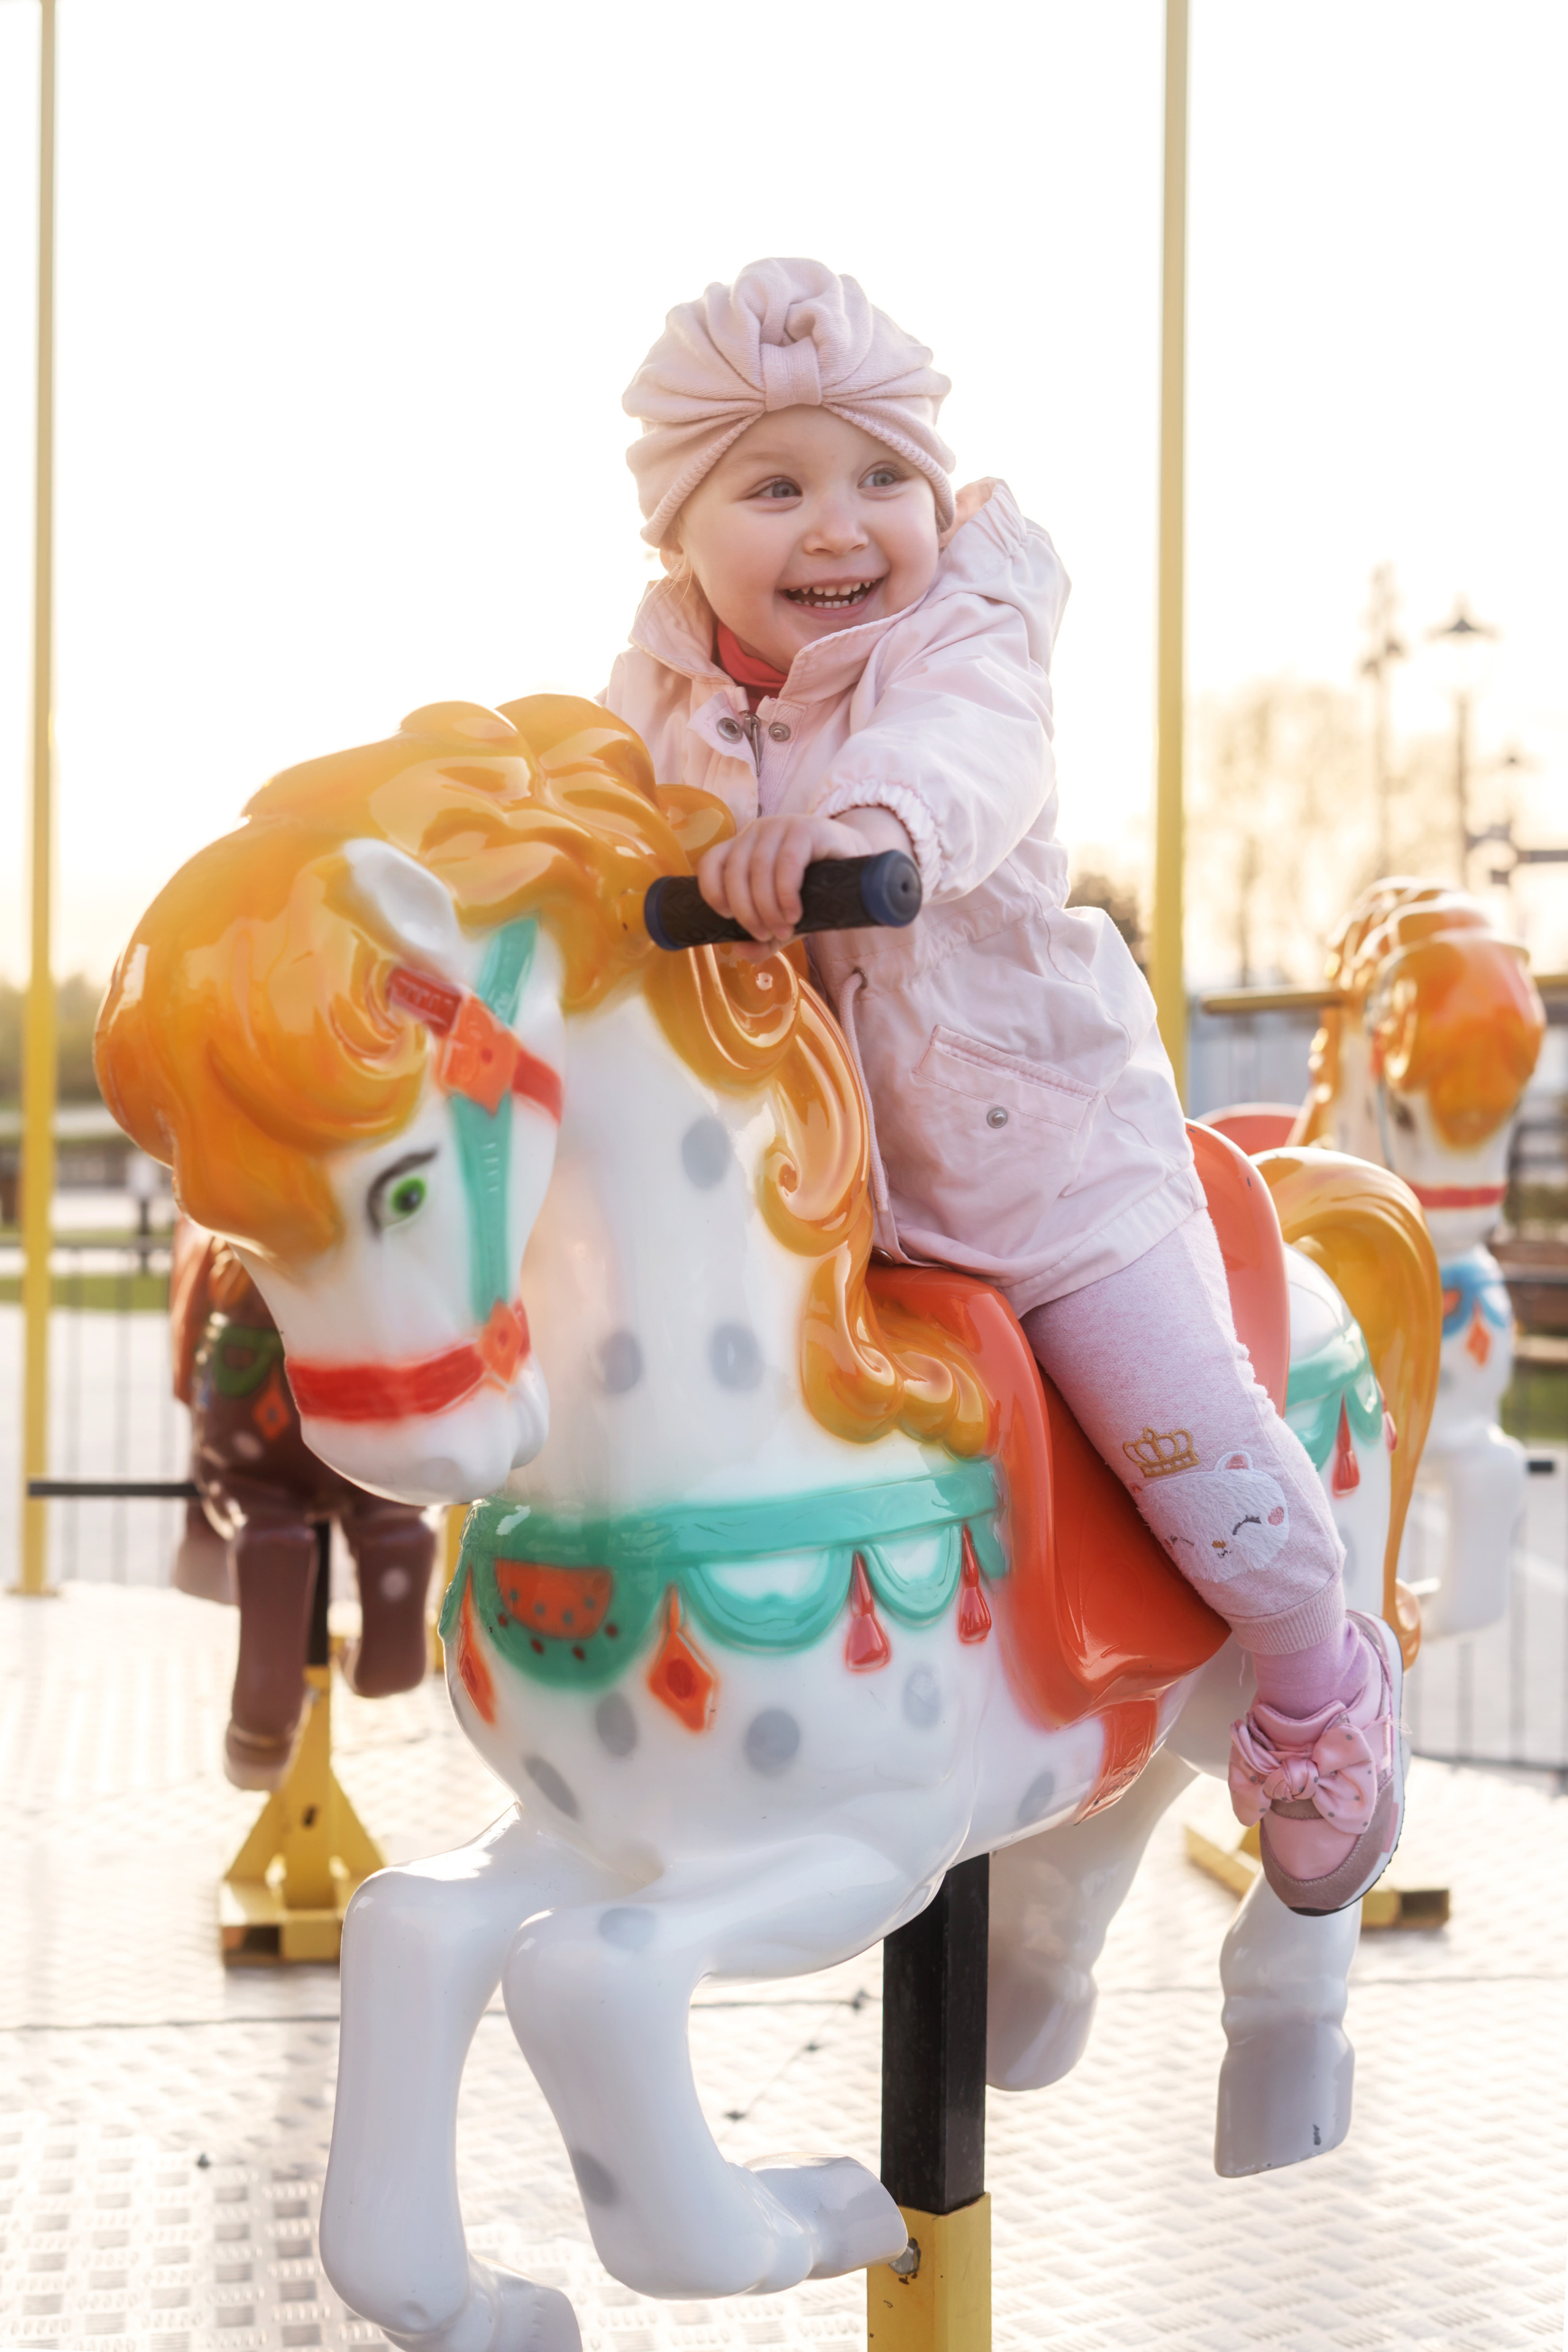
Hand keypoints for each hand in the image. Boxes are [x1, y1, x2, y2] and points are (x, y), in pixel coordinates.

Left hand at [696, 807, 913, 944]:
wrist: (862, 865)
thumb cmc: (818, 890)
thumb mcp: (786, 917)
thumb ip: (764, 938)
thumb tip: (740, 952)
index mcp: (743, 847)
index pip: (711, 862)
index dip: (711, 890)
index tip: (726, 917)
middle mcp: (757, 832)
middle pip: (735, 872)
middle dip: (746, 911)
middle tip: (764, 935)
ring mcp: (782, 827)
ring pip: (759, 868)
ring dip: (767, 906)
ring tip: (783, 929)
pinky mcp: (808, 829)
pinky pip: (788, 861)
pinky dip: (786, 893)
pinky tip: (795, 912)